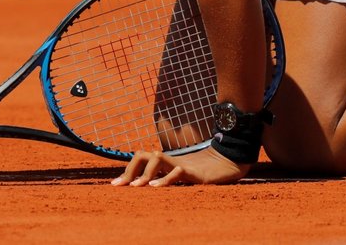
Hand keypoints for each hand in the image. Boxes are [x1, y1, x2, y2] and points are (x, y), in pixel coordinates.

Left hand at [111, 146, 250, 186]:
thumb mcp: (184, 176)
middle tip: (119, 186)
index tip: (115, 185)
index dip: (127, 170)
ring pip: (157, 159)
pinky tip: (156, 188)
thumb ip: (170, 178)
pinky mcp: (194, 171)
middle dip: (129, 170)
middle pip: (143, 155)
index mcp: (167, 162)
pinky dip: (165, 179)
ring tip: (136, 187)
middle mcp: (171, 161)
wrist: (230, 162)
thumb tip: (153, 188)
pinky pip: (177, 172)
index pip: (141, 158)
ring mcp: (182, 164)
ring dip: (144, 173)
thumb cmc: (207, 171)